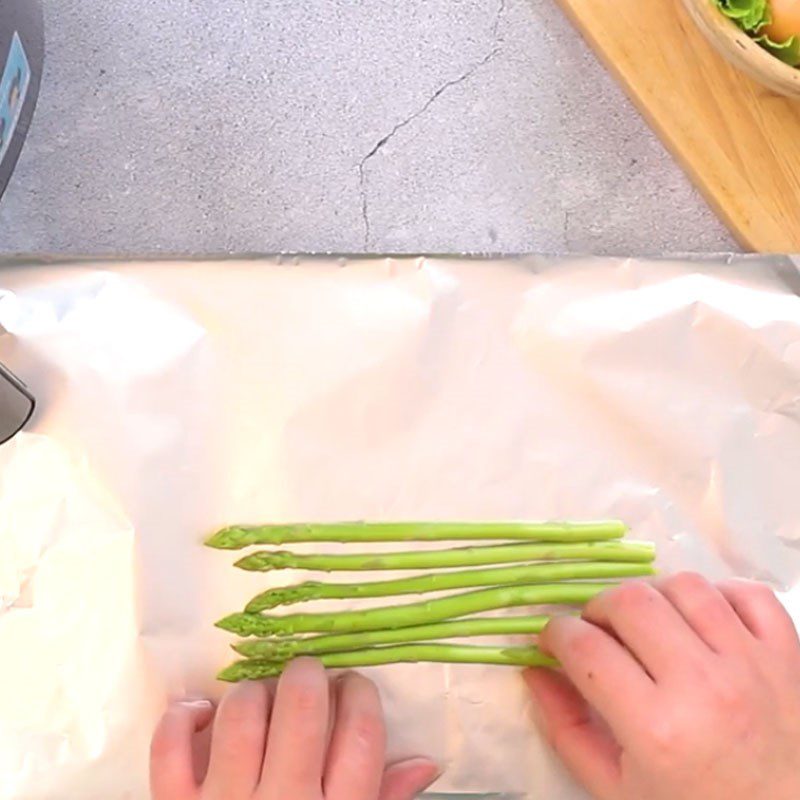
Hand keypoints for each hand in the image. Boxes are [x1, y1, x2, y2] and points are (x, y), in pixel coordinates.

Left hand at [151, 657, 438, 799]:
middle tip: (308, 678)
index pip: (360, 733)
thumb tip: (424, 761)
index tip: (352, 686)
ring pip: (241, 714)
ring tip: (262, 697)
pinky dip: (183, 716)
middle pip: (301, 708)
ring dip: (253, 691)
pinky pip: (170, 746)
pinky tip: (205, 714)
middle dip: (308, 675)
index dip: (360, 693)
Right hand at [525, 573, 799, 799]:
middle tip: (596, 631)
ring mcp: (752, 664)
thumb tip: (533, 670)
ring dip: (654, 596)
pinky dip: (719, 594)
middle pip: (630, 601)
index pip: (584, 647)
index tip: (552, 640)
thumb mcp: (618, 790)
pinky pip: (748, 594)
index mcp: (656, 729)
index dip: (555, 634)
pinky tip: (702, 619)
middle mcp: (704, 685)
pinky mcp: (789, 655)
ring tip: (648, 623)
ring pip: (684, 585)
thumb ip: (567, 729)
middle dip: (597, 608)